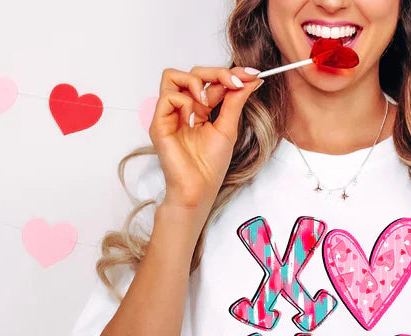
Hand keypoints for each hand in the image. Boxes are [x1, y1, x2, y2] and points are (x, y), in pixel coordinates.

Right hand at [148, 64, 262, 208]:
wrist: (198, 188)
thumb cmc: (210, 166)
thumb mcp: (228, 127)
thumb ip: (235, 101)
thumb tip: (251, 79)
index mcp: (198, 110)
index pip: (210, 81)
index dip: (230, 74)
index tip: (251, 75)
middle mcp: (182, 109)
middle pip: (192, 72)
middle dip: (217, 73)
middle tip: (235, 83)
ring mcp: (169, 114)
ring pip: (173, 76)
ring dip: (196, 83)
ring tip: (207, 102)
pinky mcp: (159, 123)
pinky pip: (168, 96)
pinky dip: (185, 103)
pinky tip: (192, 120)